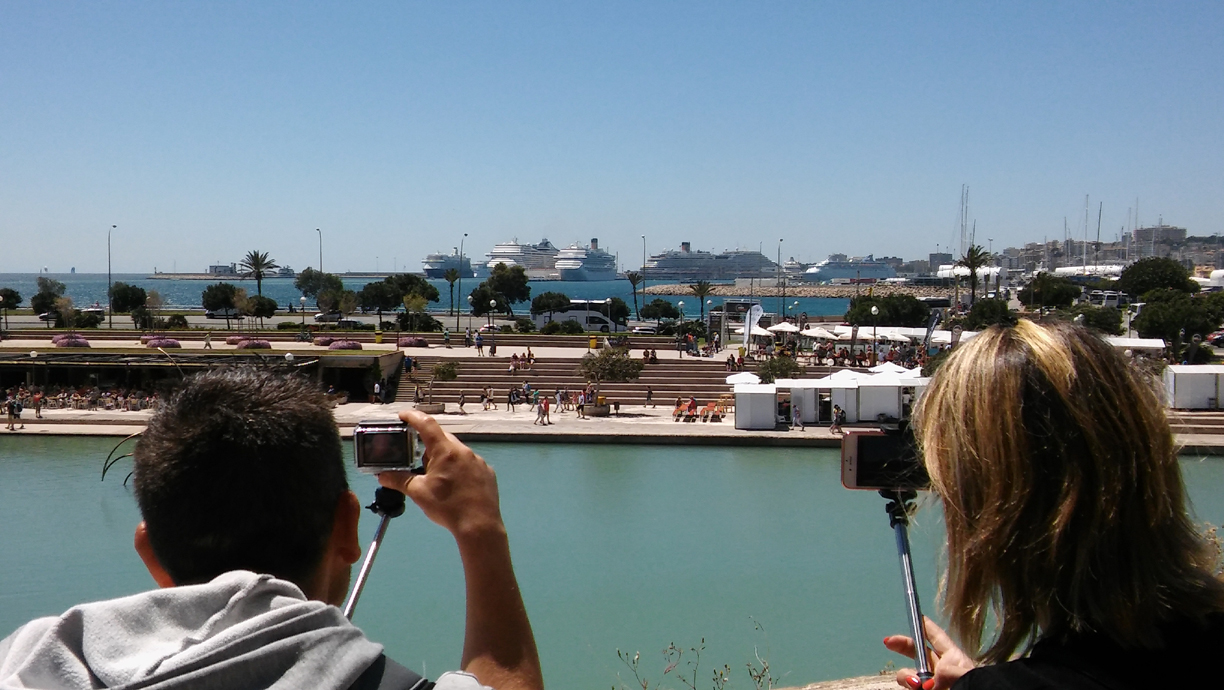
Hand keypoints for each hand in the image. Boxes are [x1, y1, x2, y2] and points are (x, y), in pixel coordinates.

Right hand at [378, 410, 503, 539]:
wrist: (479, 526)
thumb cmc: (447, 507)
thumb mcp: (418, 493)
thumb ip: (399, 480)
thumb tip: (383, 475)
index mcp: (446, 451)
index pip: (427, 424)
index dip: (413, 417)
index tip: (404, 415)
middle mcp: (464, 451)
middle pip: (442, 439)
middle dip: (428, 445)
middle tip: (417, 458)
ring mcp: (478, 461)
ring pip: (456, 452)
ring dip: (444, 458)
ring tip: (435, 476)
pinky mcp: (487, 473)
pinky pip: (469, 464)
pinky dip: (458, 468)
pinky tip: (454, 485)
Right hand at [883, 617, 974, 689]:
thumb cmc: (977, 688)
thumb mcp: (966, 676)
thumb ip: (948, 672)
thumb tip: (929, 680)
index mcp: (953, 658)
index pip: (935, 635)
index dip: (923, 624)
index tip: (913, 614)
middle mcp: (940, 670)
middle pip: (916, 651)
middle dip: (902, 645)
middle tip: (889, 643)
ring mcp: (932, 684)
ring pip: (910, 676)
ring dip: (907, 678)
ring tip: (917, 687)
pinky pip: (910, 689)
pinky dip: (909, 689)